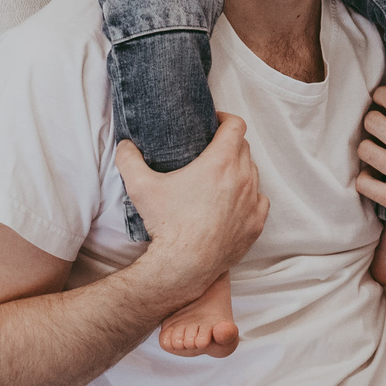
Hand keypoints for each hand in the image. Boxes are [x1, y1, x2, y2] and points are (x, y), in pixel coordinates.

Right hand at [116, 113, 268, 298]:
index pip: (236, 126)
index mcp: (221, 162)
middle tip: (210, 150)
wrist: (184, 265)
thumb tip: (125, 145)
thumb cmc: (166, 225)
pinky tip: (235, 201)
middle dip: (229, 144)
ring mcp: (252, 201)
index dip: (226, 119)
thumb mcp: (141, 187)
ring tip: (221, 176)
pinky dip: (249, 196)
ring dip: (240, 169)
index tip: (214, 123)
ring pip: (253, 173)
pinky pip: (259, 200)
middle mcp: (243, 178)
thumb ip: (129, 160)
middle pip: (244, 148)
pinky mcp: (256, 223)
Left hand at [354, 92, 385, 248]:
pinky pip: (363, 181)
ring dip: (368, 148)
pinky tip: (374, 175)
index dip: (382, 95)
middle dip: (373, 120)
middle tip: (377, 124)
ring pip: (365, 150)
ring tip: (375, 149)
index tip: (380, 97)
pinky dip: (365, 177)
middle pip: (374, 122)